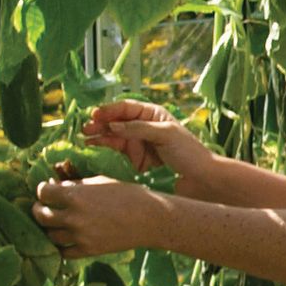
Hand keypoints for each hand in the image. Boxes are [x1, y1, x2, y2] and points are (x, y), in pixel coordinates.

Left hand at [32, 171, 170, 257]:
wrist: (149, 219)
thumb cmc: (127, 194)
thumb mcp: (100, 182)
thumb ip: (76, 185)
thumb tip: (57, 186)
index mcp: (75, 196)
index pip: (43, 193)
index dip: (42, 189)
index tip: (45, 189)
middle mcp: (73, 217)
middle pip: (41, 215)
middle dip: (38, 209)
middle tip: (42, 207)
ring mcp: (79, 236)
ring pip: (50, 235)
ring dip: (49, 228)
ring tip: (54, 223)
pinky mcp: (88, 250)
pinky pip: (64, 252)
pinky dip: (61, 246)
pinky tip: (64, 239)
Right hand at [84, 97, 201, 178]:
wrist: (200, 178)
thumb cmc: (188, 151)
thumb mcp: (165, 134)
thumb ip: (138, 129)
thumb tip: (113, 125)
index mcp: (152, 114)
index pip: (127, 108)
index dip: (110, 110)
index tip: (95, 114)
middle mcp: (143, 126)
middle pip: (117, 120)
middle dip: (101, 123)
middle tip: (85, 128)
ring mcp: (138, 142)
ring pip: (114, 135)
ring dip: (100, 135)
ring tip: (85, 136)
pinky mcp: (136, 158)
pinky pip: (118, 150)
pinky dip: (105, 147)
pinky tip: (92, 145)